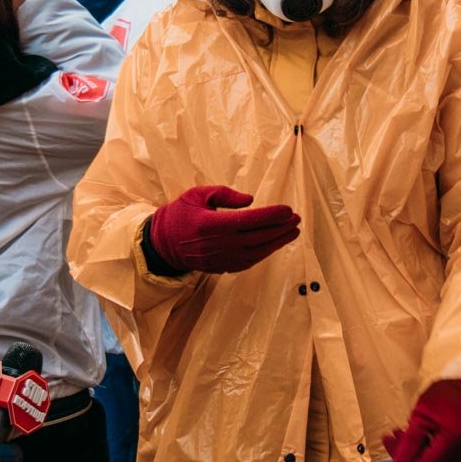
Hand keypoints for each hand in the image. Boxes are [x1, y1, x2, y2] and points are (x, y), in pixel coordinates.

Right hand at [148, 185, 299, 273]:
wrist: (163, 243)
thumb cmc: (181, 213)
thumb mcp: (198, 194)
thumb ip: (225, 195)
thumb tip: (251, 200)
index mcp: (212, 224)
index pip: (250, 220)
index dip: (271, 215)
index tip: (288, 210)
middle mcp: (219, 244)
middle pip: (258, 237)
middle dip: (281, 228)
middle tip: (297, 219)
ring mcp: (222, 259)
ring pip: (258, 252)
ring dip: (278, 242)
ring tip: (293, 232)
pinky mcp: (223, 267)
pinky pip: (250, 261)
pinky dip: (265, 253)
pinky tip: (275, 244)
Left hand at [378, 379, 460, 461]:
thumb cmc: (442, 395)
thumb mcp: (420, 415)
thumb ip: (410, 441)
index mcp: (451, 441)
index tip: (383, 458)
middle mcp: (459, 452)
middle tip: (390, 442)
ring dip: (413, 458)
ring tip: (398, 437)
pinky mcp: (458, 451)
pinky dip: (422, 455)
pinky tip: (411, 440)